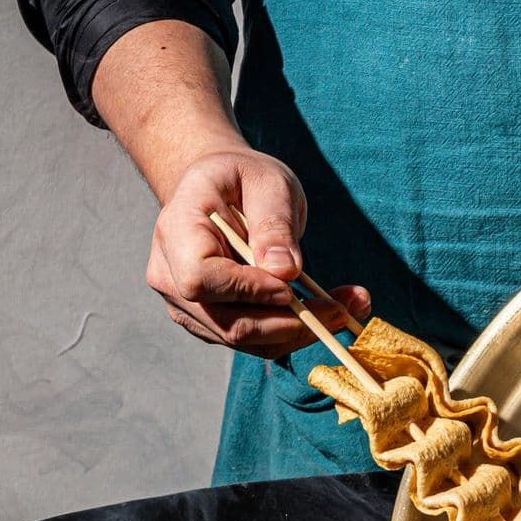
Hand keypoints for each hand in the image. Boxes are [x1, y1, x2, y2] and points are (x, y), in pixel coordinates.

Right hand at [145, 146, 369, 355]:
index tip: (292, 287)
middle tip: (345, 308)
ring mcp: (188, 306)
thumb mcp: (267, 182)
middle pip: (227, 322)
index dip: (248, 290)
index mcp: (177, 232)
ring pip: (245, 340)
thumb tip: (285, 271)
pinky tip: (329, 311)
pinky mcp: (213, 323)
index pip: (202, 280)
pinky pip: (254, 341)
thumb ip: (274, 223)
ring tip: (349, 307)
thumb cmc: (242, 179)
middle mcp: (171, 277)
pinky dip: (295, 333)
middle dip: (290, 322)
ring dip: (301, 332)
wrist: (221, 193)